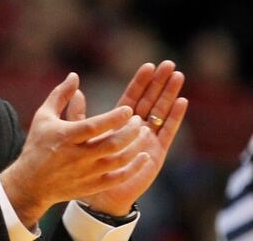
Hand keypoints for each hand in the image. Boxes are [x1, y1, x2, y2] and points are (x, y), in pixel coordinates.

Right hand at [1, 73, 149, 227]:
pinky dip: (134, 168)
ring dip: (136, 147)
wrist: (31, 182)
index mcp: (65, 137)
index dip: (114, 118)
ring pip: (119, 160)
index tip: (128, 109)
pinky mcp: (92, 186)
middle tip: (139, 120)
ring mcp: (86, 173)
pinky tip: (143, 156)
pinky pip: (119, 178)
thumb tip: (74, 75)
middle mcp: (77, 156)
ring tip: (145, 134)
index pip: (94, 126)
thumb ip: (60, 95)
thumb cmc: (37, 144)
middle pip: (111, 144)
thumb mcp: (43, 116)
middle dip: (130, 131)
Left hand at [72, 60, 188, 215]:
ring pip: (162, 112)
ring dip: (170, 94)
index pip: (132, 96)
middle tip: (169, 64)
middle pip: (151, 100)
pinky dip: (174, 117)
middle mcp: (136, 127)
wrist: (97, 192)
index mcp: (119, 121)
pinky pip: (168, 132)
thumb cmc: (86, 163)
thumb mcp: (79, 133)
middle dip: (159, 82)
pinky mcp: (156, 151)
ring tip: (178, 76)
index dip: (141, 82)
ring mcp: (148, 138)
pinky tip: (181, 102)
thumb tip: (75, 89)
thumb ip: (78, 113)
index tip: (149, 65)